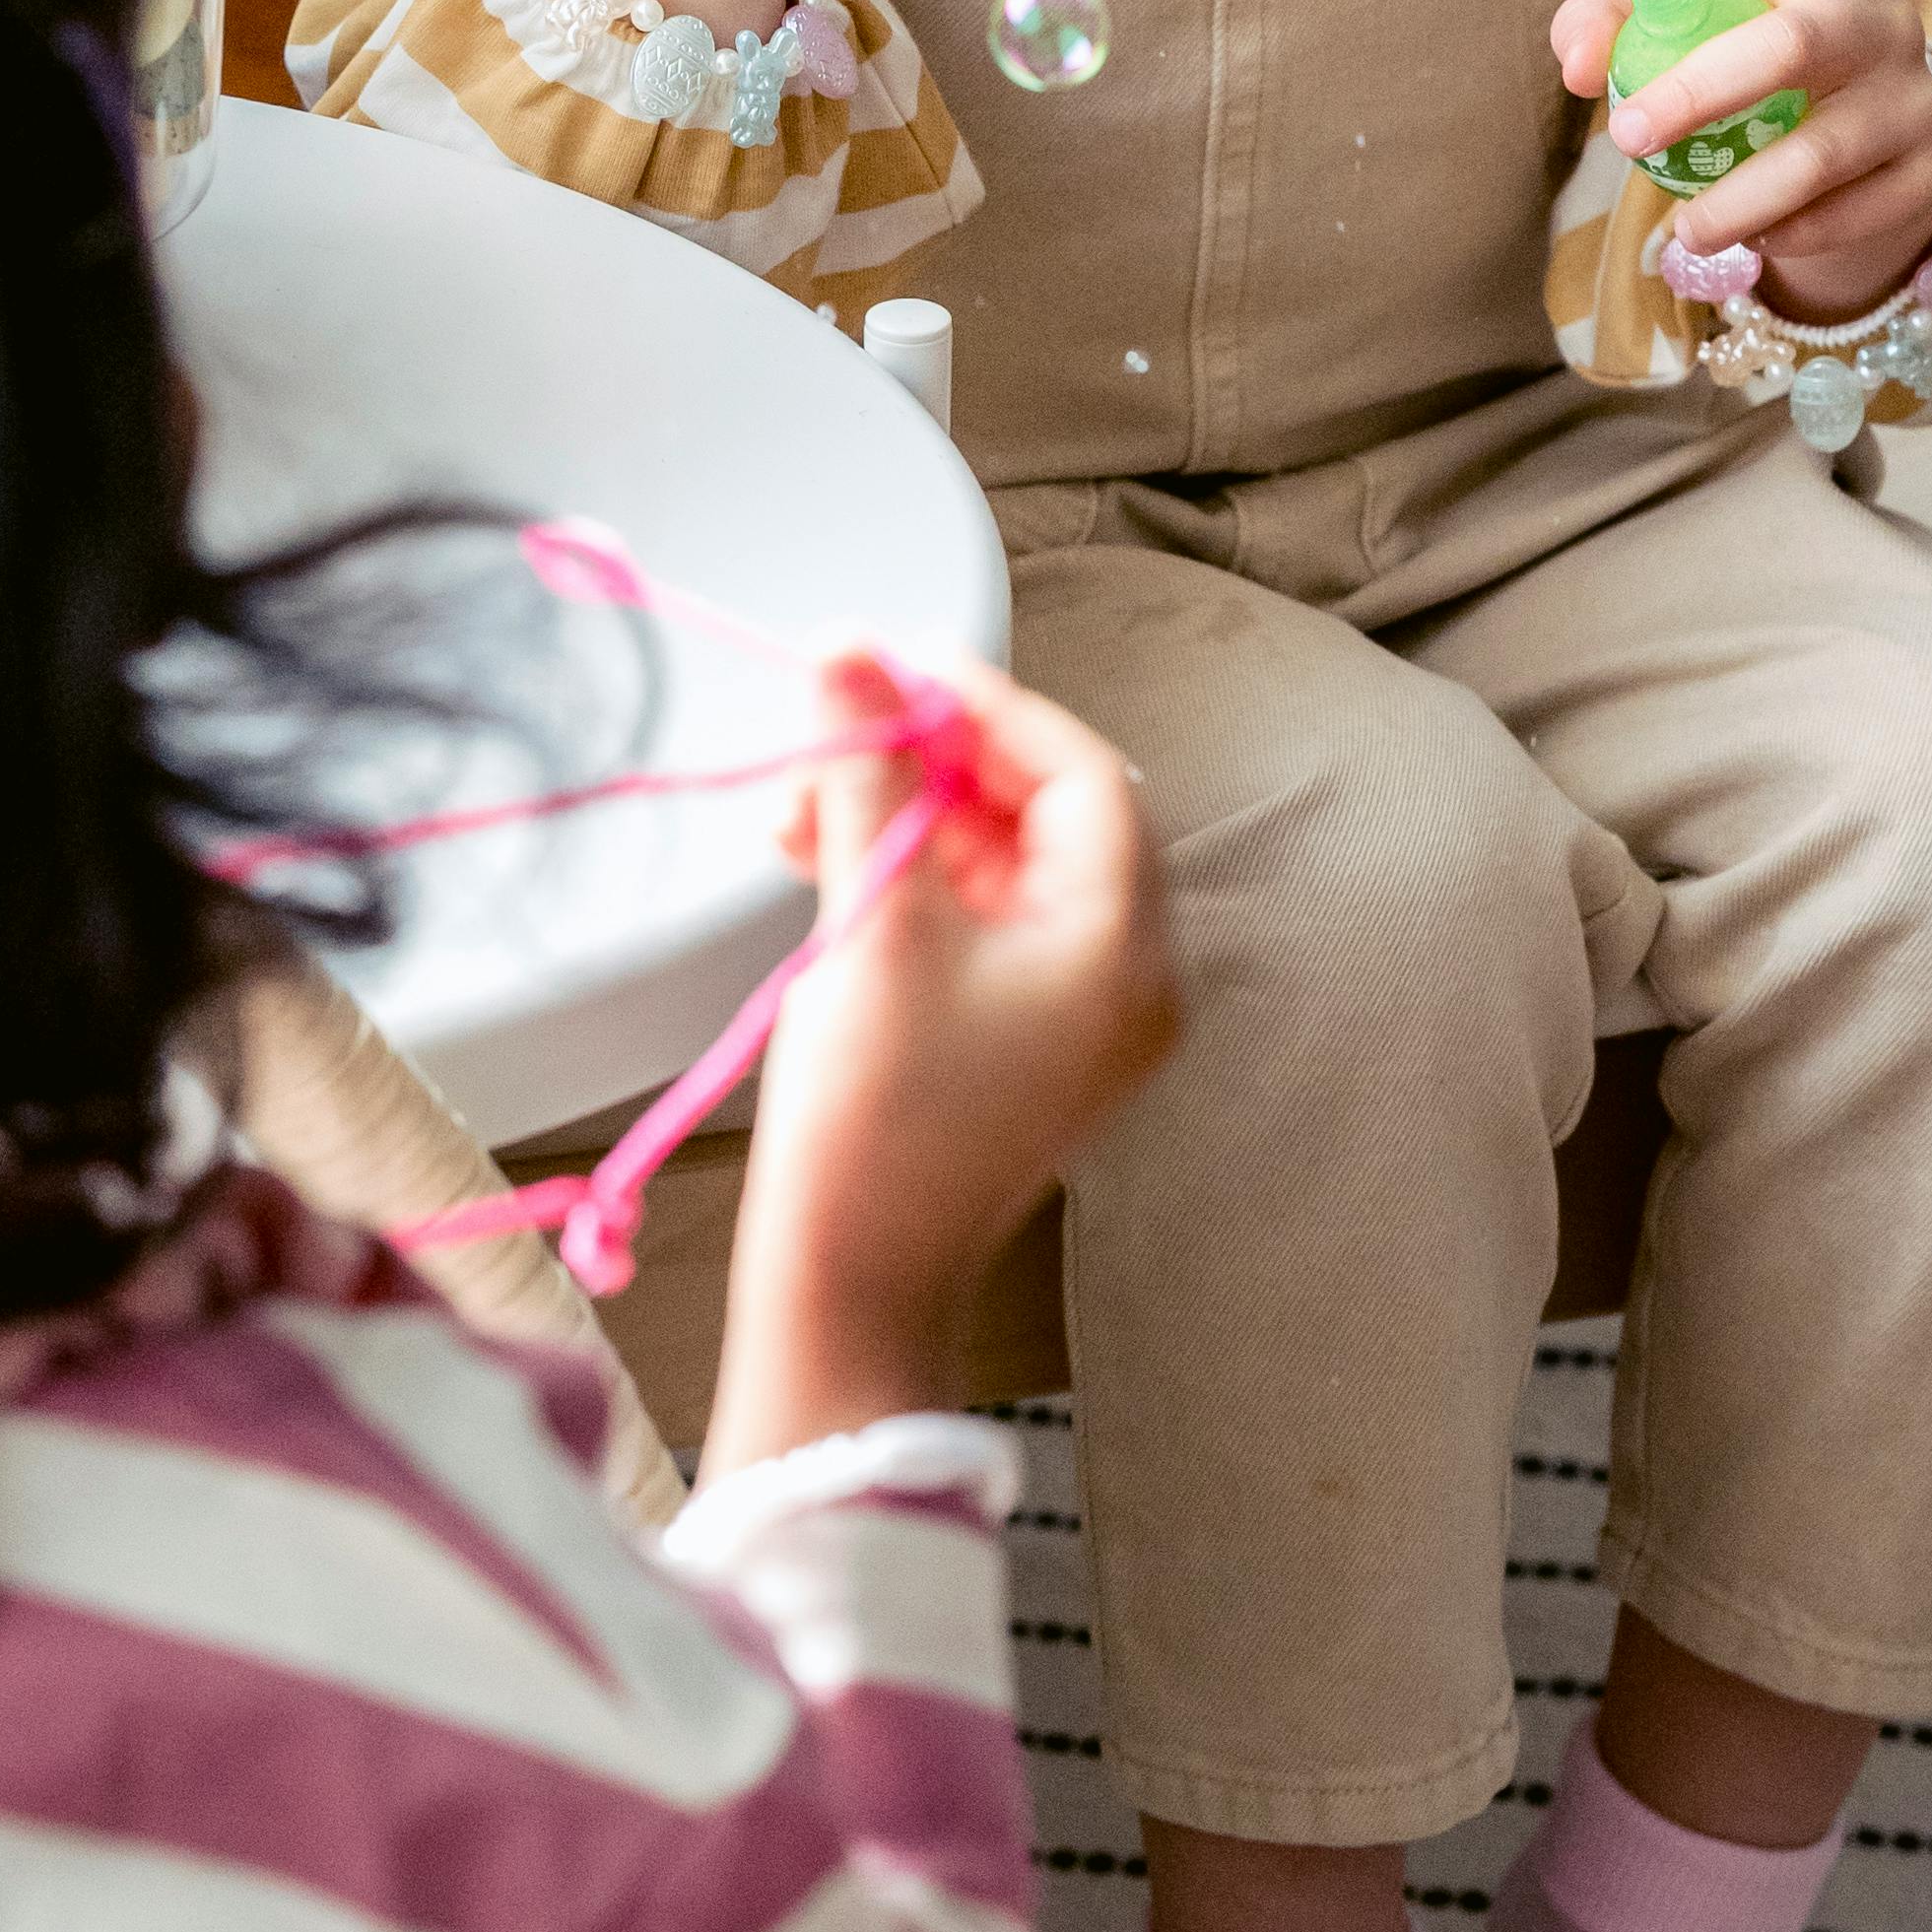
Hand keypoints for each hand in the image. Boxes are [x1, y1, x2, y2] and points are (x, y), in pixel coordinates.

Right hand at [703, 660, 1177, 1464]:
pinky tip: (826, 856)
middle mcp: (1129, 976)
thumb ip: (866, 771)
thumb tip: (849, 650)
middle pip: (1046, 811)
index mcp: (1123, 948)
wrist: (852, 1282)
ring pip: (1006, 861)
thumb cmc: (871, 1119)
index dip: (984, 707)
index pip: (1080, 773)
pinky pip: (987, 920)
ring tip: (802, 808)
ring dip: (908, 815)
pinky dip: (915, 876)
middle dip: (931, 760)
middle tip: (834, 731)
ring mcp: (1083, 1014)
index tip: (892, 666)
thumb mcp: (870, 919)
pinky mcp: (1030, 1040)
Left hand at [1550, 0, 1931, 321]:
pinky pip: (1851, 215)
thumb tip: (1580, 67)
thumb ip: (1615, 27)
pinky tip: (1752, 238)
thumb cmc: (1749, 70)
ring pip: (1822, 152)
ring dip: (1738, 198)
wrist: (1850, 164)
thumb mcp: (1686, 35)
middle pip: (1800, 42)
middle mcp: (1883, 25)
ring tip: (1684, 226)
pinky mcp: (1926, 176)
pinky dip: (1789, 234)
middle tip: (1626, 134)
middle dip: (1702, 90)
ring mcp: (1915, 101)